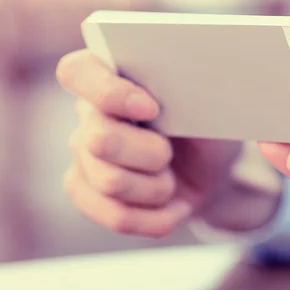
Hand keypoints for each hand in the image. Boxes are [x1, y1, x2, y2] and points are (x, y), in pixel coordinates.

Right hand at [57, 50, 240, 236]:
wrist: (211, 171)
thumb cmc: (207, 126)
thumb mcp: (209, 103)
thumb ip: (187, 89)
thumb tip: (186, 84)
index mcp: (111, 75)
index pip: (77, 72)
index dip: (109, 93)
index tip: (151, 109)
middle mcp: (88, 114)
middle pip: (99, 141)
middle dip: (152, 154)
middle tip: (171, 152)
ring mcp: (82, 156)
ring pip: (110, 182)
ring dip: (159, 188)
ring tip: (173, 178)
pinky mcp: (88, 193)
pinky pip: (116, 216)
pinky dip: (157, 218)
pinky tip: (175, 206)